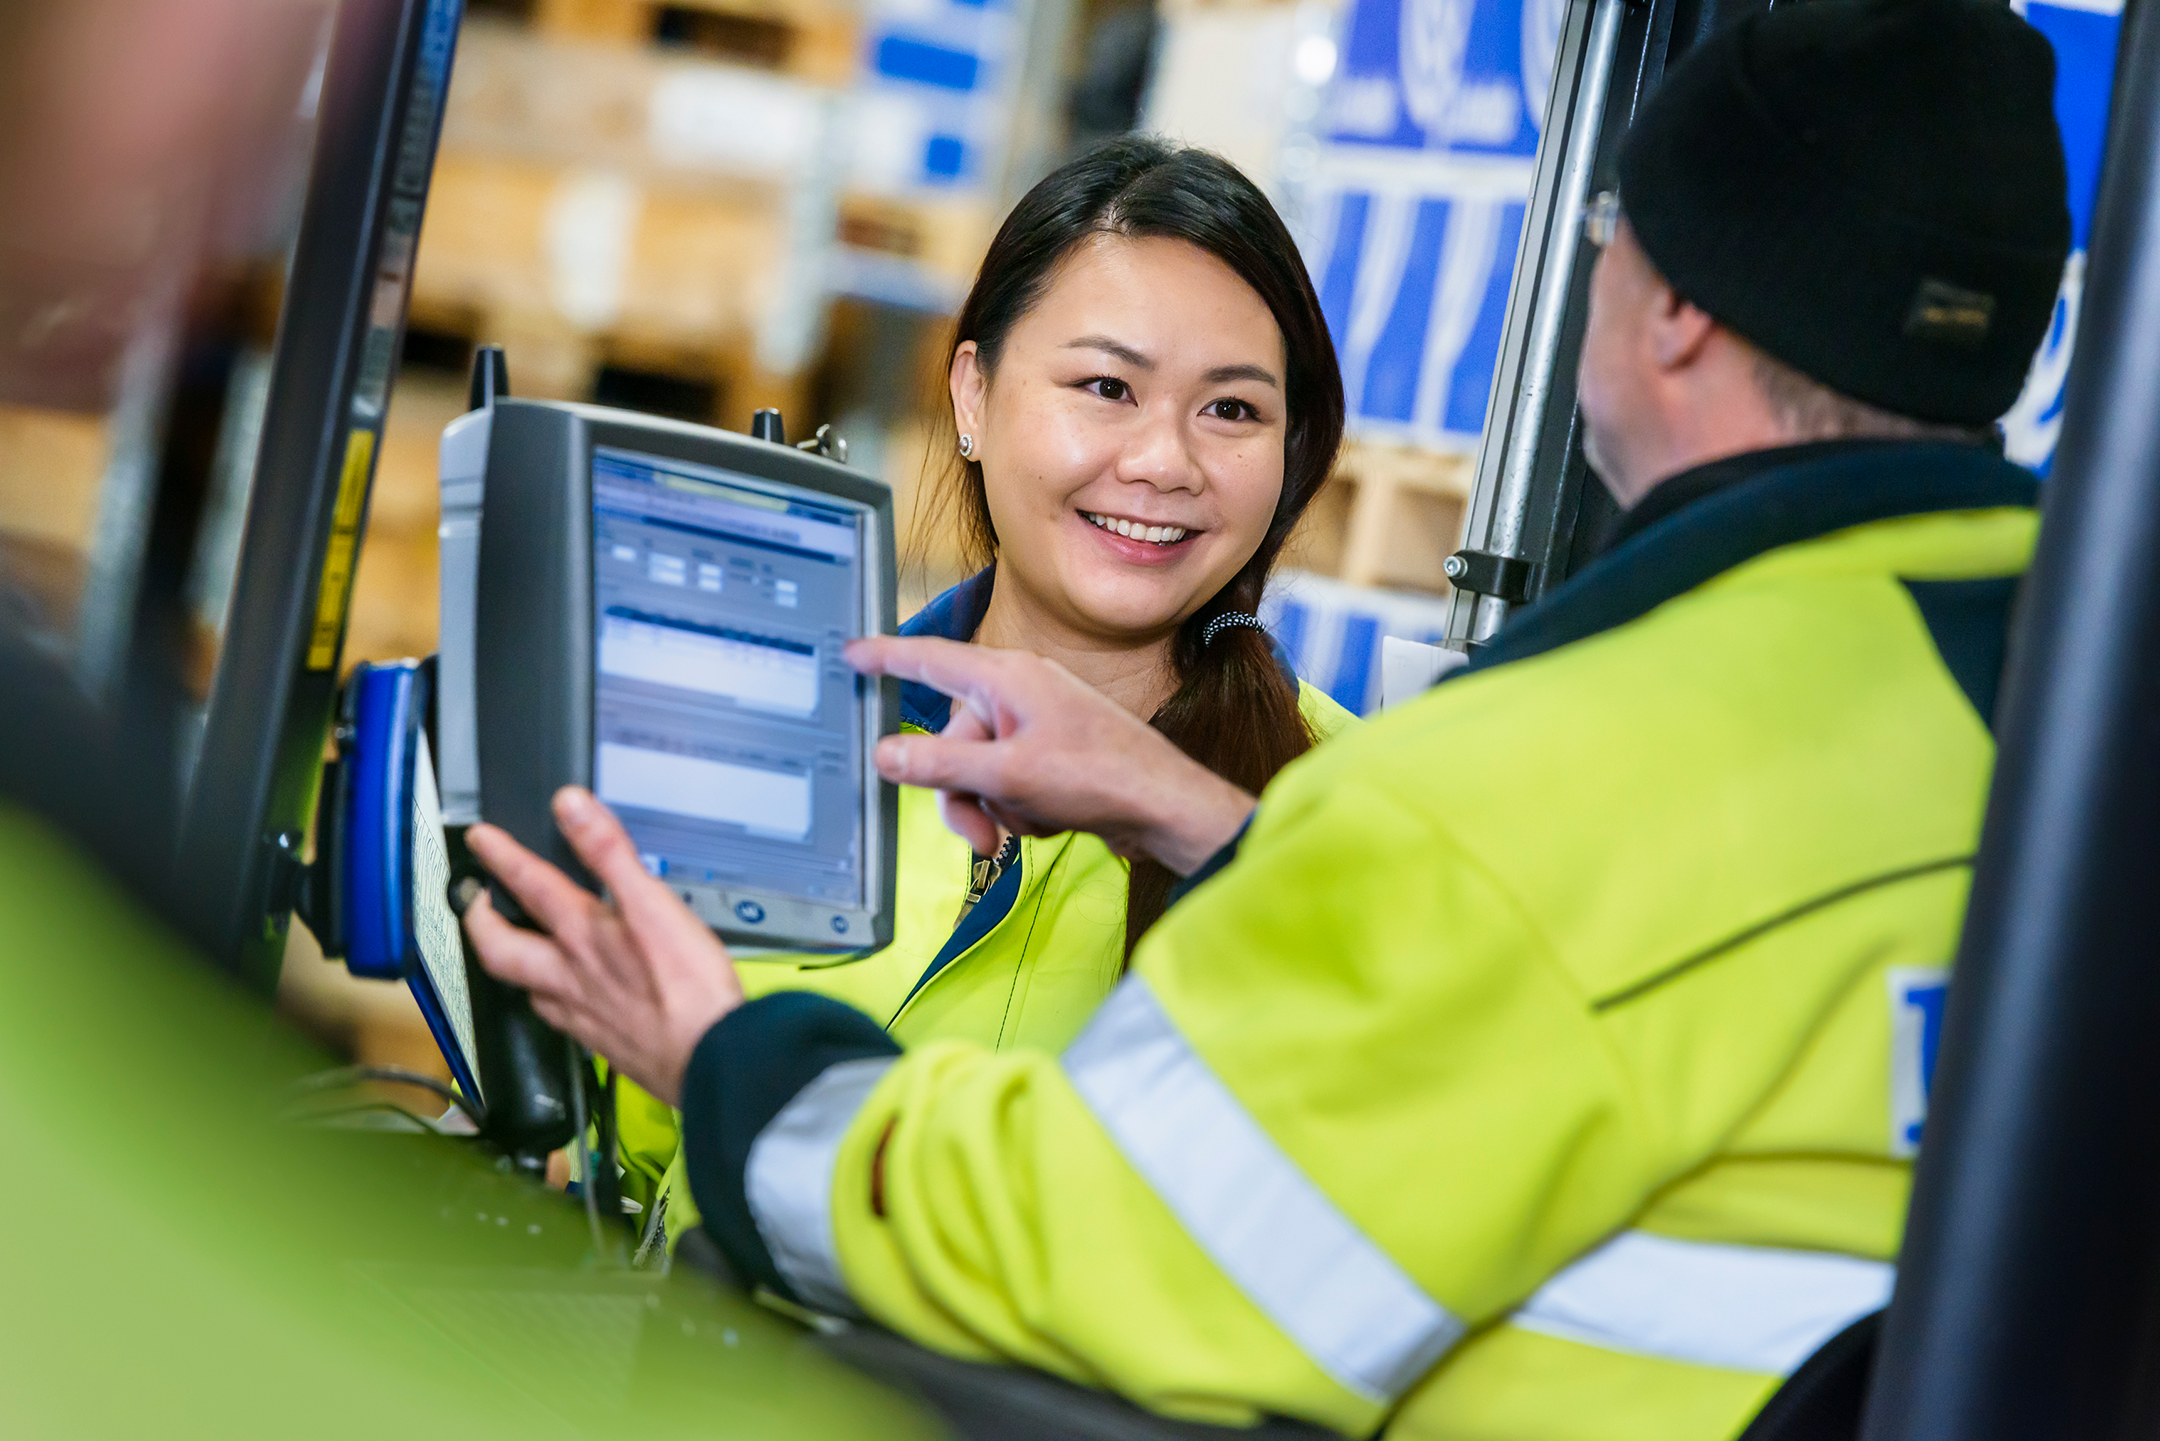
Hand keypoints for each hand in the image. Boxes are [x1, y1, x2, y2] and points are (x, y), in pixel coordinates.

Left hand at [460, 787, 743, 1106]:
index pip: (530, 885)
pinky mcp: (601, 1042)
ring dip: (512, 966)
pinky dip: (551, 1003)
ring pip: (527, 989)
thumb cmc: (687, 988)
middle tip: (473, 905)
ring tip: (509, 952)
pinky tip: (566, 1003)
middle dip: (480, 922)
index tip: (481, 839)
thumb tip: (571, 806)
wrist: (709, 1057)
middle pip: (502, 949)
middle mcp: (570, 976)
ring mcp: (581, 1012)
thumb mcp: (653, 903)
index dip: (502, 856)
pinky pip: (558, 1020)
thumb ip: (610, 851)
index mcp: (582, 936)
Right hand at [845, 635, 1255, 875]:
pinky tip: (1052, 817)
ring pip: (978, 771)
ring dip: (996, 806)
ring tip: (1033, 820)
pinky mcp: (1051, 755)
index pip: (930, 659)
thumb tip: (887, 755)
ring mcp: (1037, 725)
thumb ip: (941, 766)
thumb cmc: (1103, 776)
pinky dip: (1020, 808)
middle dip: (962, 793)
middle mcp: (1019, 693)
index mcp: (1007, 678)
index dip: (886, 656)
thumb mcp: (1008, 775)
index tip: (851, 651)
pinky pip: (1007, 783)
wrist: (1164, 809)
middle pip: (951, 741)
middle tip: (981, 834)